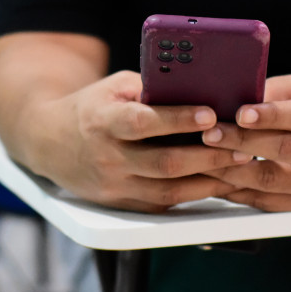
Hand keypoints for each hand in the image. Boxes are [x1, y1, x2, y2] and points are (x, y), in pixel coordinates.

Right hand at [26, 71, 250, 211]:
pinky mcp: (121, 204)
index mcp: (103, 122)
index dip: (177, 119)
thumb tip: (196, 88)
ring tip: (239, 166)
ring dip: (209, 179)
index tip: (210, 113)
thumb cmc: (91, 108)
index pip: (142, 123)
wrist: (48, 143)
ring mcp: (114, 186)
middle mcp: (108, 158)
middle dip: (208, 156)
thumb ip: (149, 89)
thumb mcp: (113, 88)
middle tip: (242, 146)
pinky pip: (164, 202)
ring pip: (169, 189)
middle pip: (164, 163)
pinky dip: (194, 193)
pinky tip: (218, 181)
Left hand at [201, 75, 290, 211]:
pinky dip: (235, 190)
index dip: (270, 115)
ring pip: (269, 180)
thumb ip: (275, 91)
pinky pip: (263, 201)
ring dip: (231, 170)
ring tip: (203, 158)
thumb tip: (240, 96)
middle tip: (209, 135)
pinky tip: (213, 179)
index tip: (240, 113)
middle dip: (242, 142)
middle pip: (283, 149)